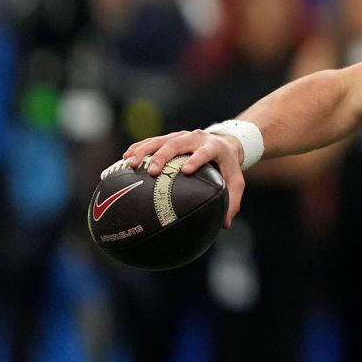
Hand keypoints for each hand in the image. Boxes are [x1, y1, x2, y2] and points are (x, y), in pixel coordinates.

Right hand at [122, 130, 245, 227]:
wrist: (225, 142)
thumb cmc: (228, 166)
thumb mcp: (236, 181)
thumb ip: (233, 201)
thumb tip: (224, 225)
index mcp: (214, 147)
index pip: (205, 152)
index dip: (196, 159)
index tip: (186, 170)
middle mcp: (196, 138)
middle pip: (177, 143)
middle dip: (163, 156)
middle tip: (152, 172)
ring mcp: (181, 136)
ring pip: (160, 140)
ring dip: (144, 150)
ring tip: (131, 163)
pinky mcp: (170, 137)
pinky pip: (152, 141)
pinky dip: (138, 148)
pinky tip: (125, 158)